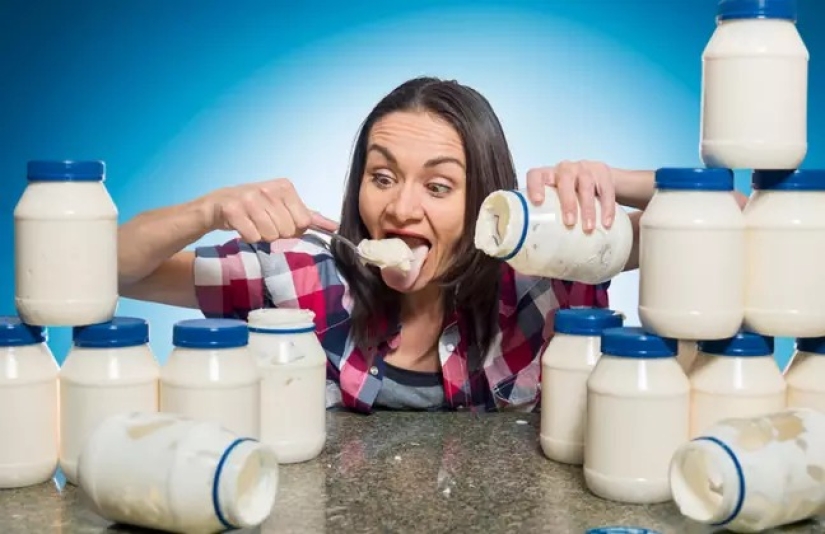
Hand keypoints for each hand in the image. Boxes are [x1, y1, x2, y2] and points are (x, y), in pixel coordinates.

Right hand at [201, 178, 338, 242]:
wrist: (216, 205)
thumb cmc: (254, 207)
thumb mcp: (282, 207)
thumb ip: (309, 217)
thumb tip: (334, 226)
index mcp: (284, 187)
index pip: (303, 222)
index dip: (292, 228)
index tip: (279, 220)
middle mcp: (268, 188)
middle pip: (287, 230)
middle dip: (276, 233)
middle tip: (263, 223)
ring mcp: (249, 197)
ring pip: (270, 235)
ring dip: (261, 236)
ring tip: (252, 224)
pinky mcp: (233, 209)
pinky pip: (252, 237)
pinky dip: (248, 237)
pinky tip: (242, 227)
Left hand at [526, 160, 616, 232]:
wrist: (598, 178)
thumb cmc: (569, 196)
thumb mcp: (557, 199)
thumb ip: (548, 214)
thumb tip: (538, 249)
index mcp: (548, 175)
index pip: (535, 174)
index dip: (535, 186)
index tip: (537, 201)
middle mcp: (565, 169)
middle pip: (565, 179)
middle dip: (568, 202)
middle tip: (570, 222)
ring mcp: (585, 169)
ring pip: (586, 185)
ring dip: (587, 208)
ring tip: (588, 228)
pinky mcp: (603, 173)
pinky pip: (606, 190)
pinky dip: (607, 208)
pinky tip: (606, 223)